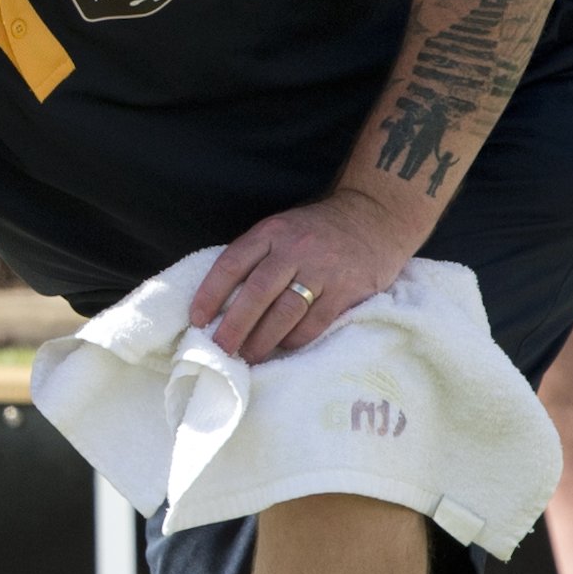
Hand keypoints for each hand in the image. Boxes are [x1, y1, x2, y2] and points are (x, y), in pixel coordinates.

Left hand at [189, 188, 416, 362]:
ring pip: (285, 312)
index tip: (197, 319)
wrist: (375, 216)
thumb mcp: (284, 229)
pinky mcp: (347, 290)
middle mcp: (296, 249)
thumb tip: (223, 302)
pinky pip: (314, 323)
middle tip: (218, 350)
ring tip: (247, 358)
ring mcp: (323, 270)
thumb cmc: (319, 229)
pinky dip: (295, 339)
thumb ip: (258, 257)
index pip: (233, 262)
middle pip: (257, 293)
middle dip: (234, 326)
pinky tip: (283, 348)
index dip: (211, 293)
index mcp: (273, 232)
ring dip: (262, 340)